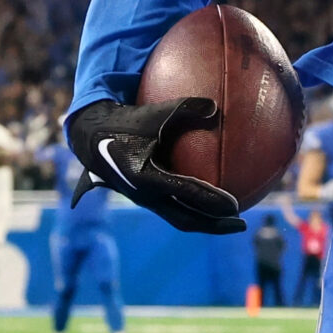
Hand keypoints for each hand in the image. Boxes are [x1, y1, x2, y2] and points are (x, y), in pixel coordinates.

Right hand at [65, 98, 240, 234]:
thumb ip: (184, 108)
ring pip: (179, 218)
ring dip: (205, 221)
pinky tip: (211, 201)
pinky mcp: (145, 198)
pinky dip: (193, 209)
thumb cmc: (126, 121)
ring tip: (230, 219)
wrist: (91, 138)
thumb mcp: (152, 113)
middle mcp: (146, 195)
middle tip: (241, 225)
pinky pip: (173, 209)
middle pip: (186, 219)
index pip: (186, 194)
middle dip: (214, 225)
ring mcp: (145, 200)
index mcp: (146, 177)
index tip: (235, 206)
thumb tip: (216, 107)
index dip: (211, 202)